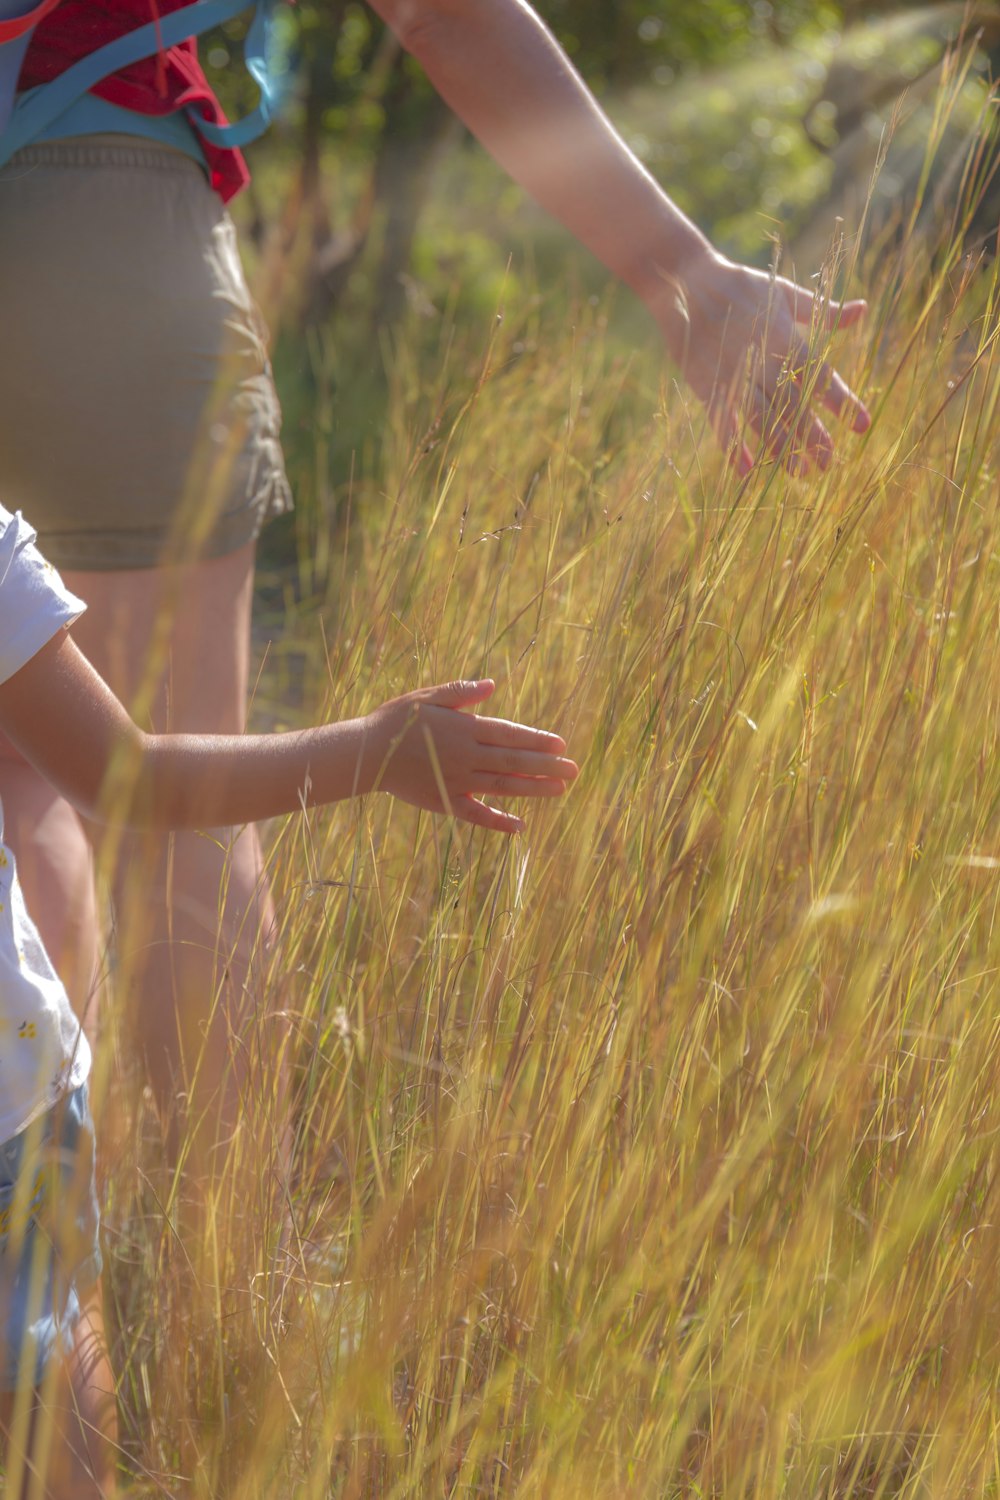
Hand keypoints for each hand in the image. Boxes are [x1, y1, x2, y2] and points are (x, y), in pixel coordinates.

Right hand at [362, 680, 578, 832]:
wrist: (366, 754)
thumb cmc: (396, 719)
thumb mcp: (427, 697)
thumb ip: (461, 694)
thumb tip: (492, 686)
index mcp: (463, 729)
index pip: (508, 735)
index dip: (535, 740)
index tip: (560, 744)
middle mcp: (465, 757)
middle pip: (512, 762)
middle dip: (545, 766)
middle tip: (574, 770)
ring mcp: (457, 782)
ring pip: (501, 787)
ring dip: (532, 789)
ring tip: (559, 790)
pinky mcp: (445, 802)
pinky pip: (476, 815)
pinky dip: (498, 821)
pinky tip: (520, 826)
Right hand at [651, 250, 870, 476]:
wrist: (687, 283)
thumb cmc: (742, 287)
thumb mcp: (785, 294)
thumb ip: (824, 311)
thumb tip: (861, 310)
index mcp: (787, 338)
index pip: (821, 376)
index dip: (842, 402)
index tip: (861, 426)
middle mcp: (763, 360)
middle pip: (794, 405)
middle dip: (813, 435)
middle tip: (829, 463)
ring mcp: (734, 375)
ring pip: (761, 418)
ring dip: (780, 447)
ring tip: (798, 471)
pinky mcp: (707, 385)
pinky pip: (721, 421)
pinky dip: (732, 446)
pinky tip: (746, 470)